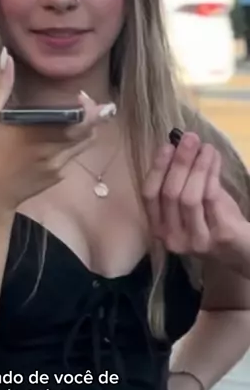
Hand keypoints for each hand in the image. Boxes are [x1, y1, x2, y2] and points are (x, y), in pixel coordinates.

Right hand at [0, 49, 115, 212]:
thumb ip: (1, 86)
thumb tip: (6, 55)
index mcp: (37, 132)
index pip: (77, 120)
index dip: (88, 108)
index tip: (81, 96)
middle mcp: (52, 150)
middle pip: (88, 132)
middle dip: (95, 116)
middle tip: (89, 103)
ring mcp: (58, 166)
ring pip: (85, 144)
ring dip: (88, 129)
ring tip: (81, 116)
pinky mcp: (59, 175)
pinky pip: (73, 155)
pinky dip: (74, 143)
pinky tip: (62, 136)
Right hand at [142, 131, 245, 260]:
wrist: (243, 250)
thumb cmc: (214, 222)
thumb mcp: (193, 203)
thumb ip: (183, 180)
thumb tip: (178, 145)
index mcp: (159, 229)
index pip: (149, 196)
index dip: (156, 169)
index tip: (167, 145)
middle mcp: (173, 239)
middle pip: (170, 194)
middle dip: (179, 162)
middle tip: (190, 139)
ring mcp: (196, 241)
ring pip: (190, 197)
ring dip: (197, 166)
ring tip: (205, 147)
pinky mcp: (218, 237)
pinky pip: (211, 199)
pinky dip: (211, 174)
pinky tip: (214, 159)